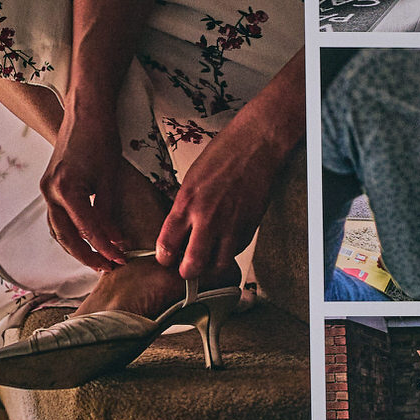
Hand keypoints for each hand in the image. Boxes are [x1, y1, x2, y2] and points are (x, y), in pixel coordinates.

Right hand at [40, 111, 128, 269]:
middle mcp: (50, 192)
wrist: (84, 113)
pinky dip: (69, 233)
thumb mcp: (110, 179)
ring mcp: (46, 189)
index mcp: (66, 189)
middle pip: (66, 237)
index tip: (120, 260)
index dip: (105, 248)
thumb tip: (116, 241)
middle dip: (87, 255)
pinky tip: (84, 240)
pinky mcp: (49, 186)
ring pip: (58, 230)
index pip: (87, 230)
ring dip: (76, 248)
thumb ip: (108, 213)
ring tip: (97, 259)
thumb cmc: (100, 139)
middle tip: (107, 267)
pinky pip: (56, 218)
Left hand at [155, 119, 279, 279]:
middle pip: (192, 266)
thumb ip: (184, 208)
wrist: (255, 147)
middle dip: (186, 272)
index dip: (164, 258)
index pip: (167, 246)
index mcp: (186, 204)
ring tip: (207, 259)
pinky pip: (236, 251)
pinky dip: (229, 252)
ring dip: (210, 267)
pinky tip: (225, 243)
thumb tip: (179, 232)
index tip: (166, 259)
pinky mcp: (249, 227)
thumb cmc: (222, 155)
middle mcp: (206, 220)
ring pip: (218, 265)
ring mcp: (230, 226)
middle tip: (186, 269)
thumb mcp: (191, 180)